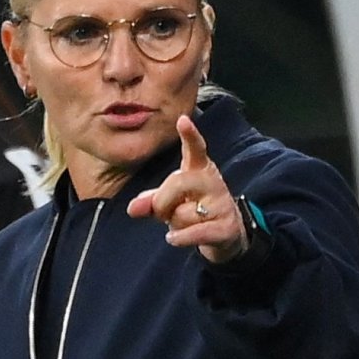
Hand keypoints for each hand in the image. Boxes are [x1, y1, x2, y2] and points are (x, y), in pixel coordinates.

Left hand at [128, 114, 246, 263]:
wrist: (226, 236)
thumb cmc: (193, 211)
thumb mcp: (169, 203)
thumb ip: (149, 201)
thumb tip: (132, 208)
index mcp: (198, 169)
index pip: (194, 148)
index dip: (189, 135)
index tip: (183, 120)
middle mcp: (212, 181)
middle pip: (178, 182)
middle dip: (162, 202)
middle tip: (164, 214)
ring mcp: (221, 203)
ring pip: (183, 213)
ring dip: (175, 225)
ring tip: (185, 225)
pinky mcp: (226, 227)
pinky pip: (195, 232)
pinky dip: (180, 237)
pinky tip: (173, 238)